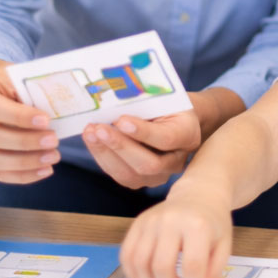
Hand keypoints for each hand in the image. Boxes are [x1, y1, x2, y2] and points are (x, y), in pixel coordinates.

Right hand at [0, 59, 59, 183]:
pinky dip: (23, 175)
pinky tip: (44, 170)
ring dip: (25, 162)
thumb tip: (59, 111)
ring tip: (52, 156)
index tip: (46, 120)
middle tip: (53, 141)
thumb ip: (32, 91)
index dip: (18, 117)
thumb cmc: (12, 81)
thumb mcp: (20, 77)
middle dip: (24, 142)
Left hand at [83, 110, 201, 188]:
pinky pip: (120, 174)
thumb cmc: (168, 104)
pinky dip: (103, 157)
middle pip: (148, 164)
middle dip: (119, 146)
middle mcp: (176, 161)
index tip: (121, 120)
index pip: (166, 139)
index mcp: (188, 135)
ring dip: (105, 154)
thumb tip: (112, 105)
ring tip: (90, 133)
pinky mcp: (142, 180)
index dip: (143, 132)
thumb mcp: (163, 98)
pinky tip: (92, 140)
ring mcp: (160, 176)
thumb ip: (145, 104)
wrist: (176, 119)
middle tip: (98, 128)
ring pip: (131, 175)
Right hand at [120, 188, 232, 277]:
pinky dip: (133, 274)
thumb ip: (213, 273)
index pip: (192, 266)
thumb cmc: (213, 223)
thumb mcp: (223, 245)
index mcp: (198, 225)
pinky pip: (126, 255)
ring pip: (140, 263)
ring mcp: (151, 220)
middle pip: (162, 266)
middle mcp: (171, 220)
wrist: (198, 194)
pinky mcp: (137, 223)